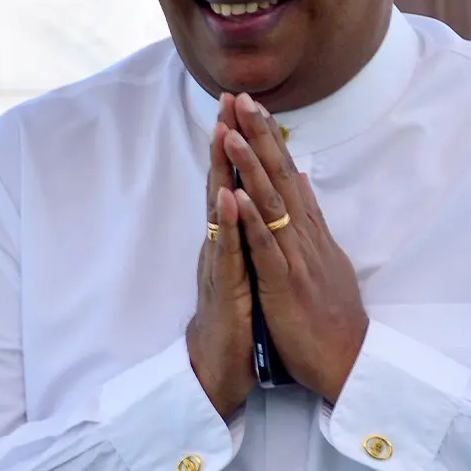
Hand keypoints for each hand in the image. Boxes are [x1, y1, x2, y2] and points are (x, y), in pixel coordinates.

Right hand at [186, 93, 258, 416]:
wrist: (218, 370)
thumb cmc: (235, 322)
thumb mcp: (246, 270)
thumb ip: (247, 237)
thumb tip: (252, 206)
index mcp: (231, 239)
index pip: (235, 182)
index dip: (240, 145)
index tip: (244, 106)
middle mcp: (221, 244)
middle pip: (222, 183)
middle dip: (225, 141)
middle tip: (227, 99)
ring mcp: (220, 264)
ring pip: (219, 210)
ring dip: (220, 170)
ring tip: (221, 132)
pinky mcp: (224, 289)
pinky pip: (226, 251)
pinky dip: (226, 222)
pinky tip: (227, 196)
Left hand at [223, 96, 367, 402]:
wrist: (347, 359)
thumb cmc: (331, 314)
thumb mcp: (324, 257)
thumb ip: (311, 218)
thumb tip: (301, 181)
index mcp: (308, 231)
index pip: (287, 174)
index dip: (269, 139)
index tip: (253, 105)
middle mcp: (303, 235)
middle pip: (280, 176)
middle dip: (259, 136)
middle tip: (242, 97)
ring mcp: (296, 257)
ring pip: (271, 203)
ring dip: (250, 166)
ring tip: (231, 132)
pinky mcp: (286, 283)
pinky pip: (265, 247)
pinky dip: (251, 219)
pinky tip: (236, 195)